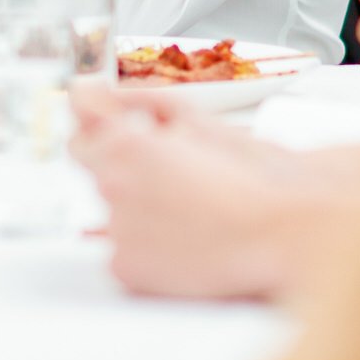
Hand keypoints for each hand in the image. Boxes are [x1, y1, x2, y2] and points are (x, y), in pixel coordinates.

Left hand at [70, 87, 314, 298]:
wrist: (281, 233)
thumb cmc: (249, 176)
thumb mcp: (195, 119)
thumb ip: (135, 99)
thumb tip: (97, 91)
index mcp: (127, 142)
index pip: (79, 124)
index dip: (96, 122)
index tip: (106, 123)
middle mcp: (113, 185)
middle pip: (88, 165)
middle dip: (116, 161)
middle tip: (163, 171)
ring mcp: (117, 231)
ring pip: (108, 210)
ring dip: (135, 206)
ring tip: (187, 210)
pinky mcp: (127, 269)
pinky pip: (120, 251)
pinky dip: (143, 246)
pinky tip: (183, 239)